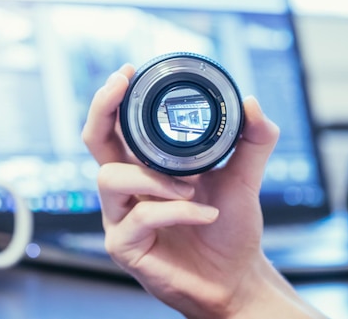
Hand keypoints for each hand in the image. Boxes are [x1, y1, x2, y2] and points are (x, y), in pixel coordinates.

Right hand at [82, 65, 325, 318]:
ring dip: (153, 177)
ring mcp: (121, 218)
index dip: (114, 98)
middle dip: (102, 108)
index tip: (130, 71)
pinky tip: (205, 213)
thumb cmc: (230, 227)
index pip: (118, 127)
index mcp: (148, 167)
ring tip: (191, 185)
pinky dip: (177, 211)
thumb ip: (253, 141)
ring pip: (110, 179)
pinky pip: (140, 217)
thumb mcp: (245, 178)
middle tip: (121, 85)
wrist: (234, 276)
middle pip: (93, 141)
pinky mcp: (125, 247)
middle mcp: (128, 189)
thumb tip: (251, 102)